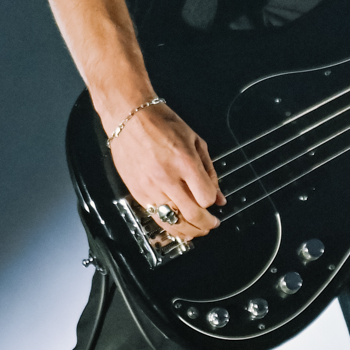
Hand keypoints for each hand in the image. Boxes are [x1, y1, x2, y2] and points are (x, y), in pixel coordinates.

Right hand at [109, 102, 224, 239]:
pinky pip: (156, 217)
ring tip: (198, 230)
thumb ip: (209, 171)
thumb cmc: (163, 124)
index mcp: (185, 162)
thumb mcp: (195, 141)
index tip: (213, 200)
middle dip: (207, 224)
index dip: (213, 202)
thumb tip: (220, 198)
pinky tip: (179, 228)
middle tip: (212, 224)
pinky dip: (170, 226)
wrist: (129, 118)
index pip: (206, 197)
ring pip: (173, 221)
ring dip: (190, 231)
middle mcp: (167, 178)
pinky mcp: (137, 193)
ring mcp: (150, 187)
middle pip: (193, 214)